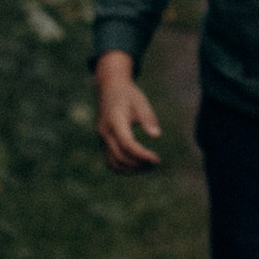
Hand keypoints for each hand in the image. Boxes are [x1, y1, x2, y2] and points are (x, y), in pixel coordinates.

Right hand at [93, 51, 161, 173]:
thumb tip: (157, 136)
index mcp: (115, 121)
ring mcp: (102, 139)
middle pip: (120, 156)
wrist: (109, 88)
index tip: (157, 159)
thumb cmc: (128, 95)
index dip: (142, 154)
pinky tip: (139, 165)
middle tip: (156, 164)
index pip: (127, 144)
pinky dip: (124, 167)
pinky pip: (111, 161)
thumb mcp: (140, 102)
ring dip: (131, 169)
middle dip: (139, 164)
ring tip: (148, 167)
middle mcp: (105, 132)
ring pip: (113, 163)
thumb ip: (148, 118)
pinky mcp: (103, 143)